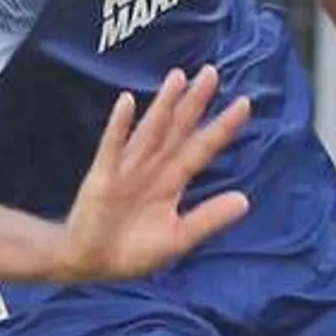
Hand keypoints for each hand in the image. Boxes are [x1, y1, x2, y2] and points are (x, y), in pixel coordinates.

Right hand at [55, 67, 252, 282]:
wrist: (90, 263)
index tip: (243, 103)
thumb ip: (208, 218)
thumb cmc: (133, 250)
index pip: (201, 149)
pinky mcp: (103, 176)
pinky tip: (127, 103)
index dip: (221, 128)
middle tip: (211, 72)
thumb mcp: (177, 239)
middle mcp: (153, 168)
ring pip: (149, 131)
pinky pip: (112, 147)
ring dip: (163, 105)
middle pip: (177, 130)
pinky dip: (119, 126)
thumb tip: (245, 200)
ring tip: (178, 77)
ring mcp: (127, 169)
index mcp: (173, 182)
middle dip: (194, 102)